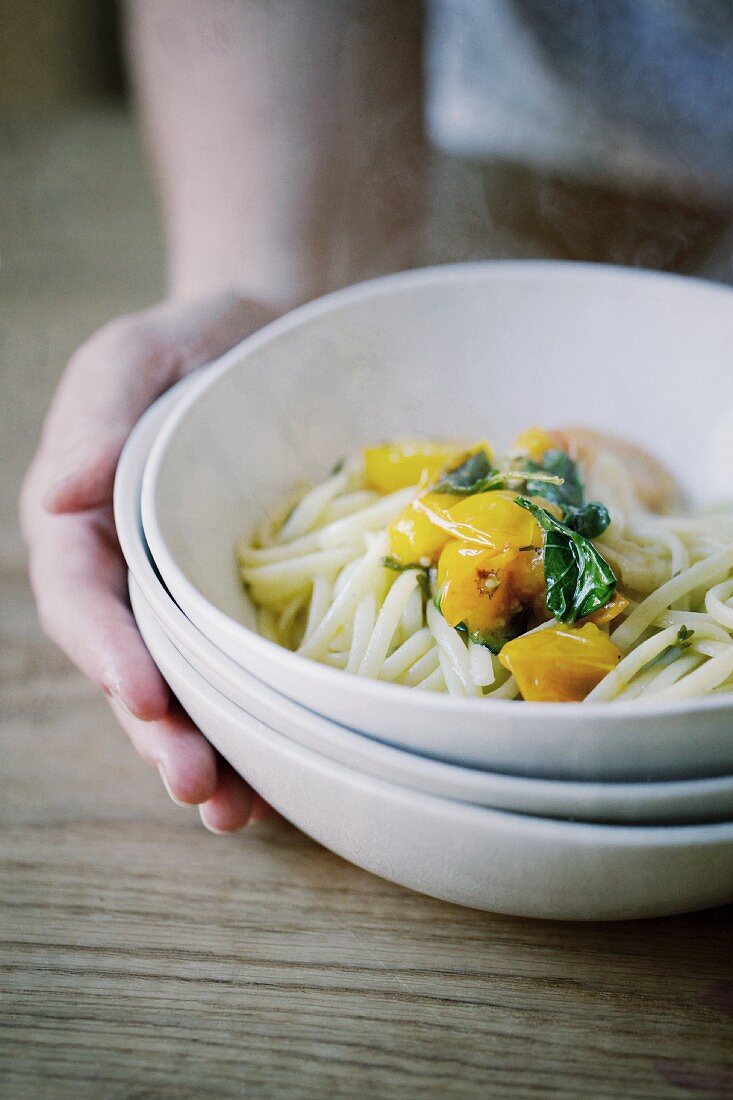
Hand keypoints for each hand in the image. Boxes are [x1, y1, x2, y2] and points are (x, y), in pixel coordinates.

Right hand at [20, 293, 276, 831]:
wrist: (273, 343)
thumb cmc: (193, 345)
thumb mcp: (134, 357)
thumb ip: (95, 418)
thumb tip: (59, 494)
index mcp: (86, 526)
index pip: (82, 601)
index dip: (106, 653)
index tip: (143, 697)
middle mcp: (132, 578)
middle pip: (133, 669)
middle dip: (160, 734)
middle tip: (198, 787)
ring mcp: (190, 600)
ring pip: (188, 691)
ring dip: (206, 754)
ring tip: (235, 813)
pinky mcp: (247, 607)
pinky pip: (247, 672)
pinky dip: (259, 727)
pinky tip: (286, 776)